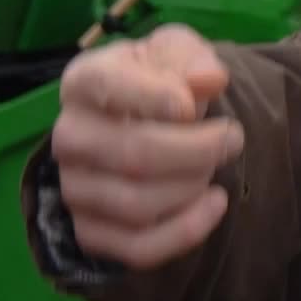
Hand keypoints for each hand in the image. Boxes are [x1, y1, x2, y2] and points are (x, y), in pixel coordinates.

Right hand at [51, 24, 244, 269]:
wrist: (144, 123)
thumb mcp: (175, 53)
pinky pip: (138, 248)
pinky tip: (215, 203)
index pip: (107, 87)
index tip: (194, 106)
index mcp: (82, 82)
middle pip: (134, 155)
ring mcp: (74, 189)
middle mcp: (68, 137)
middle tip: (232, 138)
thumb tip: (210, 79)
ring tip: (214, 167)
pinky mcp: (90, 232)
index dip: (155, 98)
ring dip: (192, 187)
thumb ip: (191, 58)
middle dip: (197, 151)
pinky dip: (185, 232)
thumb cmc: (158, 81)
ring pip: (138, 205)